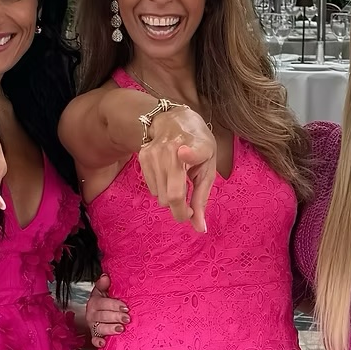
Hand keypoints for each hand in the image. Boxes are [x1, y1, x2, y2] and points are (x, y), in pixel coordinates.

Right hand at [86, 274, 129, 348]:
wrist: (98, 312)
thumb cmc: (103, 302)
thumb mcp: (102, 291)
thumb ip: (103, 284)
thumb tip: (105, 277)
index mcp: (95, 302)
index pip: (103, 303)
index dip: (114, 305)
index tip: (125, 307)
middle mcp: (92, 314)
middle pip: (103, 316)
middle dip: (116, 317)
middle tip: (127, 318)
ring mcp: (93, 326)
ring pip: (100, 328)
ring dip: (110, 329)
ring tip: (120, 329)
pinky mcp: (95, 336)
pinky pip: (94, 340)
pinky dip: (98, 342)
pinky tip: (104, 343)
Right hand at [139, 106, 215, 231]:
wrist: (174, 120)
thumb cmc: (197, 147)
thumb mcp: (207, 170)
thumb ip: (201, 200)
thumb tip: (200, 229)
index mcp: (196, 147)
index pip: (191, 153)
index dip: (188, 154)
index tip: (182, 152)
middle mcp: (172, 149)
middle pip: (171, 196)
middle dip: (180, 209)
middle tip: (189, 207)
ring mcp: (154, 153)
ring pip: (159, 197)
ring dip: (170, 198)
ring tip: (178, 183)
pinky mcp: (142, 156)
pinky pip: (151, 190)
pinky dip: (161, 189)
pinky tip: (168, 176)